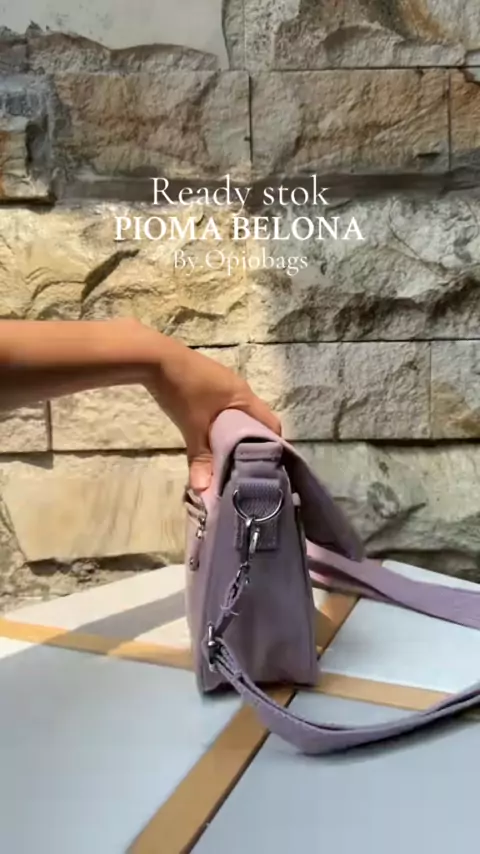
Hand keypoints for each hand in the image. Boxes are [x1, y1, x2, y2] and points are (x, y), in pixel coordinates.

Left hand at [144, 334, 280, 490]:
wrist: (153, 356)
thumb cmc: (182, 389)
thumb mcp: (192, 427)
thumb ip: (200, 459)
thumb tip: (203, 490)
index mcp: (244, 397)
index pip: (271, 424)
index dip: (272, 447)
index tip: (265, 468)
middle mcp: (240, 389)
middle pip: (255, 421)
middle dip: (251, 444)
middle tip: (244, 469)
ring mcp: (224, 384)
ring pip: (238, 415)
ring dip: (234, 434)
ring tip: (228, 457)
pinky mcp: (209, 383)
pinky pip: (224, 408)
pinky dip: (222, 424)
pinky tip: (210, 436)